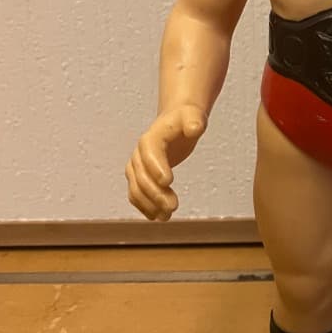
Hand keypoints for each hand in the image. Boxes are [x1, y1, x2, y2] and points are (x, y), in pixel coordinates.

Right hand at [125, 105, 207, 220]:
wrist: (173, 122)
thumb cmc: (184, 119)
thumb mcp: (193, 116)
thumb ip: (194, 121)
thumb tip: (195, 128)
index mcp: (151, 138)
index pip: (149, 153)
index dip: (156, 168)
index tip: (168, 182)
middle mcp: (139, 154)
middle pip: (142, 176)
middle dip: (155, 193)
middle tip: (173, 206)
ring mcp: (137, 167)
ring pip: (136, 189)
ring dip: (149, 204)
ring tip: (166, 216)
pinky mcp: (140, 177)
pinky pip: (136, 194)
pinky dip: (145, 207)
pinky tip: (158, 216)